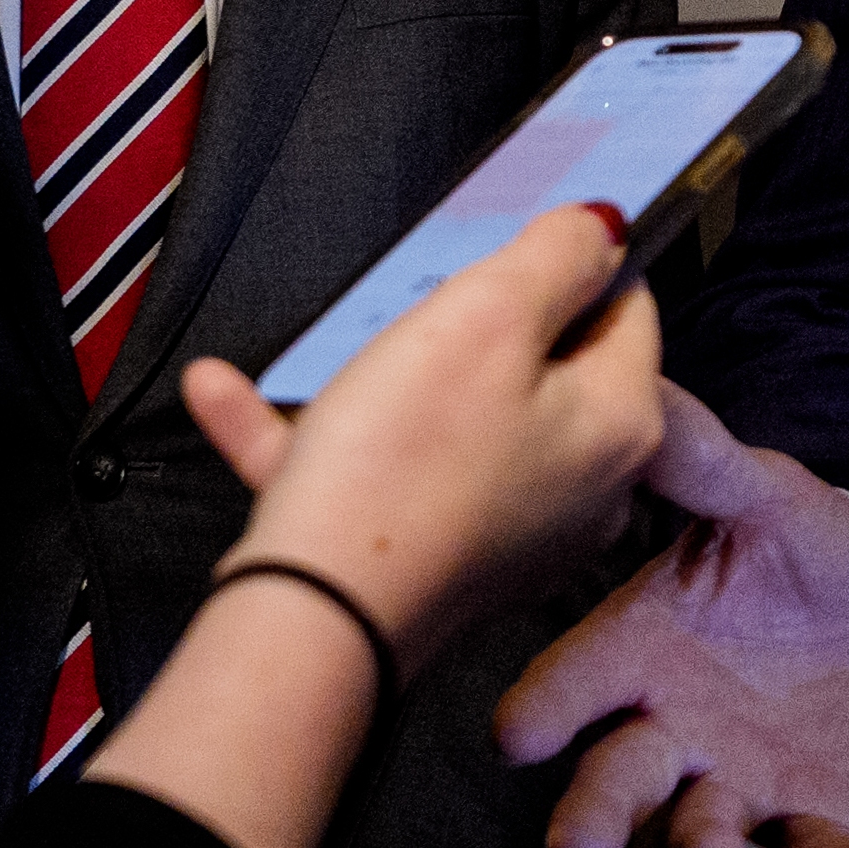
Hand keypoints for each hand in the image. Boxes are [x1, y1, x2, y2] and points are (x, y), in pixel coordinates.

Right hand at [182, 204, 669, 671]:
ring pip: (446, 422)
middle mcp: (581, 487)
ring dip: (372, 374)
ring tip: (327, 334)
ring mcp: (506, 531)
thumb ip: (557, 256)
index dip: (577, 259)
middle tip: (424, 284)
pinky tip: (221, 392)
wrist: (315, 623)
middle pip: (542, 367)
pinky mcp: (429, 560)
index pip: (626, 311)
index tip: (524, 228)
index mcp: (621, 425)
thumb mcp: (488, 317)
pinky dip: (308, 436)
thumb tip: (605, 224)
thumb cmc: (406, 463)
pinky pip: (373, 476)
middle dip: (476, 320)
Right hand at [495, 390, 848, 847]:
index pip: (571, 684)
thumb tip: (640, 377)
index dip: (543, 711)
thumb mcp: (765, 496)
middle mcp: (671, 733)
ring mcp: (738, 788)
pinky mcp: (814, 825)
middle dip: (591, 816)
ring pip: (698, 835)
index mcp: (641, 652)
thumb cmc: (798, 558)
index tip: (518, 735)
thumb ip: (703, 459)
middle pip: (614, 782)